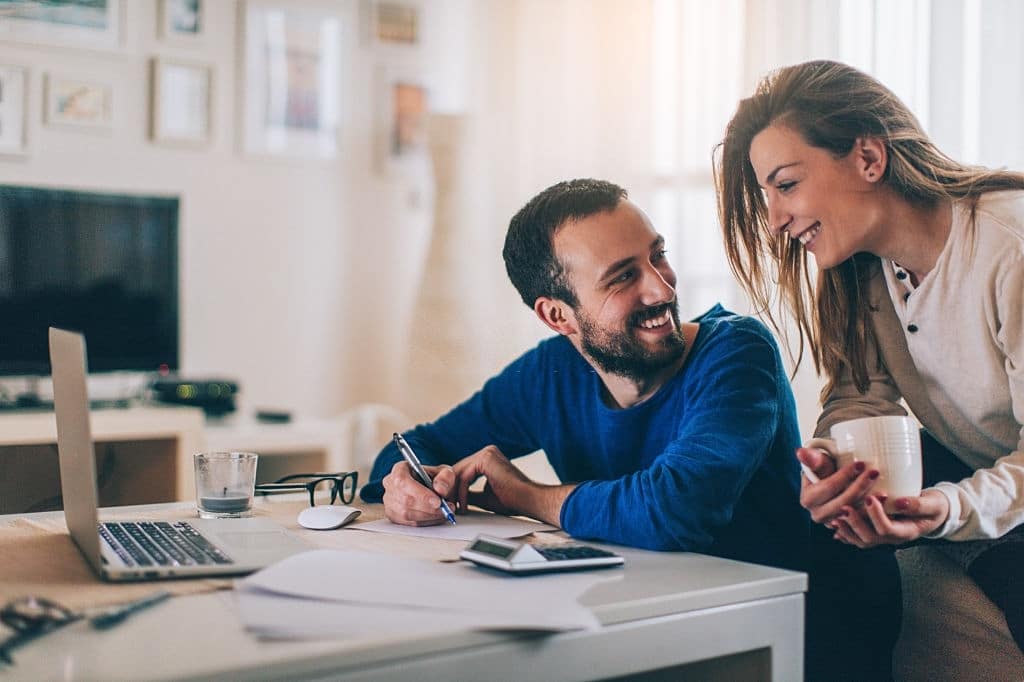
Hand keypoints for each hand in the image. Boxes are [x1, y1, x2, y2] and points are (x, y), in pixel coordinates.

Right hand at [381, 460, 455, 525]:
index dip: (420, 493)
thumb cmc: (437, 479)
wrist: (435, 490)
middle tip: (445, 509)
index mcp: (400, 469)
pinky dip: (425, 522)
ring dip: (428, 516)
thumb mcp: (446, 472)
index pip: (403, 481)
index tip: (437, 501)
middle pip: (405, 500)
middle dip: (428, 508)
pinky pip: (408, 523)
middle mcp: (390, 485)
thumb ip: (445, 477)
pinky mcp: (393, 515)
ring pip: (406, 514)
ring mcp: (389, 501)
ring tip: (444, 513)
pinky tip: (436, 517)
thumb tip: (440, 489)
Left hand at [451, 445, 531, 516]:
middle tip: (446, 506)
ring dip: (454, 492)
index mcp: (487, 459)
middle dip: (450, 489)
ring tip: (453, 507)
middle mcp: (487, 452)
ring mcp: (487, 453)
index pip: (463, 470)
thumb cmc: (513, 500)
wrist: (529, 500)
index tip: (450, 503)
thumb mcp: (484, 497)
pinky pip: (465, 476)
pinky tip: (464, 505)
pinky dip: (462, 492)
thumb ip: (470, 494)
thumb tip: (455, 497)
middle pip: (458, 469)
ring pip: (459, 472)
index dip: (453, 487)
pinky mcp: (486, 459)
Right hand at [796, 447, 880, 524]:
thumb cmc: (824, 471)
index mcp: (808, 499)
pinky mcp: (846, 528)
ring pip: (853, 515)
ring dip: (869, 504)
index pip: (829, 487)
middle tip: (875, 472)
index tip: (860, 464)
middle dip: (860, 487)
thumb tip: (800, 452)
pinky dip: (873, 513)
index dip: (845, 476)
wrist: (830, 484)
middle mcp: (818, 515)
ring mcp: (832, 524)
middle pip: (842, 502)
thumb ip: (812, 458)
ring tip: (883, 490)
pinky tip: (884, 503)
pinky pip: (861, 522)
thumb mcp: (818, 462)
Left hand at [829, 489, 950, 547]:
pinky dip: (846, 532)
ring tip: (836, 516)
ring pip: (861, 541)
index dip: (876, 516)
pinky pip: (858, 537)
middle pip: (870, 538)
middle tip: (845, 507)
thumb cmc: (934, 507)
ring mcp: (883, 537)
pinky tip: (835, 524)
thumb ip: (918, 505)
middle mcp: (892, 538)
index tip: (869, 497)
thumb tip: (899, 502)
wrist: (933, 512)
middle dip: (855, 523)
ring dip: (847, 529)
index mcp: (907, 532)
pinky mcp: (876, 532)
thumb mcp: (933, 504)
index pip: (888, 529)